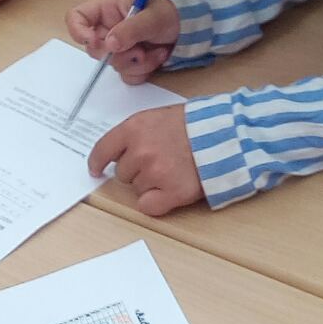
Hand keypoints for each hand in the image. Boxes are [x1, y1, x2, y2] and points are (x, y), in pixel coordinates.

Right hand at [66, 0, 178, 82]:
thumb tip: (109, 45)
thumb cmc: (170, 11)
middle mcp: (109, 28)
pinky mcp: (131, 62)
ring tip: (156, 50)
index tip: (93, 42)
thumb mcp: (152, 16)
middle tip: (139, 50)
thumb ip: (130, 29)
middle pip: (94, 49)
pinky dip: (144, 70)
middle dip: (119, 54)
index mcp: (107, 9)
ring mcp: (119, 47)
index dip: (78, 31)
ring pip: (113, 65)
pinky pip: (128, 75)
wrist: (192, 26)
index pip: (76, 18)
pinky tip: (158, 57)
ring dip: (137, 62)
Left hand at [89, 106, 204, 217]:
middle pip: (122, 173)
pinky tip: (170, 191)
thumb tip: (119, 152)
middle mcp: (141, 151)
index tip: (96, 169)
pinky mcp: (172, 192)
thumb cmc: (195, 124)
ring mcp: (156, 173)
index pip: (103, 150)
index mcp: (134, 128)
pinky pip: (148, 206)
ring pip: (137, 189)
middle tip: (160, 161)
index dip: (97, 162)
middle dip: (136, 170)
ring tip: (173, 170)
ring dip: (150, 184)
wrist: (227, 133)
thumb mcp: (159, 117)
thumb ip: (137, 133)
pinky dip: (157, 203)